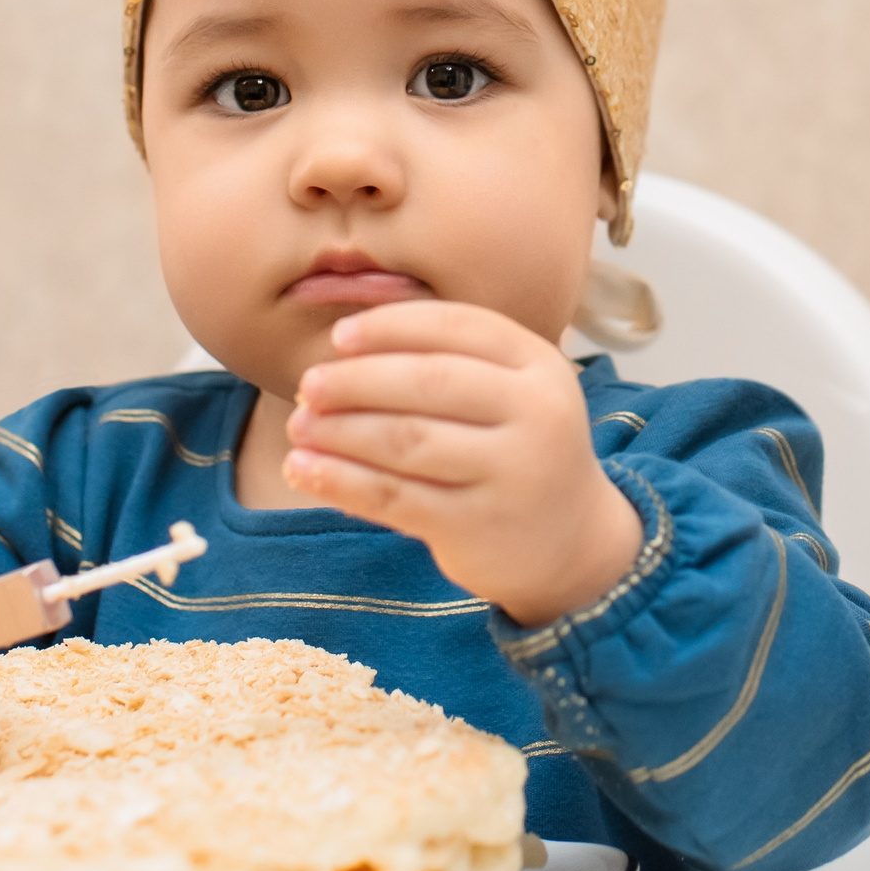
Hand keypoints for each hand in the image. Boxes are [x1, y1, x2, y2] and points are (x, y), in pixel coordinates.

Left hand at [282, 301, 640, 626]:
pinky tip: (303, 470)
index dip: (391, 326)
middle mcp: (535, 414)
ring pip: (405, 440)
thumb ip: (446, 360)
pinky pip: (394, 496)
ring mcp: (511, 472)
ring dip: (339, 431)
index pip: (456, 327)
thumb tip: (341, 346)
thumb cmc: (515, 450)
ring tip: (298, 426)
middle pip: (427, 382)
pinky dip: (340, 480)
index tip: (340, 336)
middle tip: (308, 385)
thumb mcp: (509, 394)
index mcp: (539, 365)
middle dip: (356, 380)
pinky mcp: (478, 525)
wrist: (570, 543)